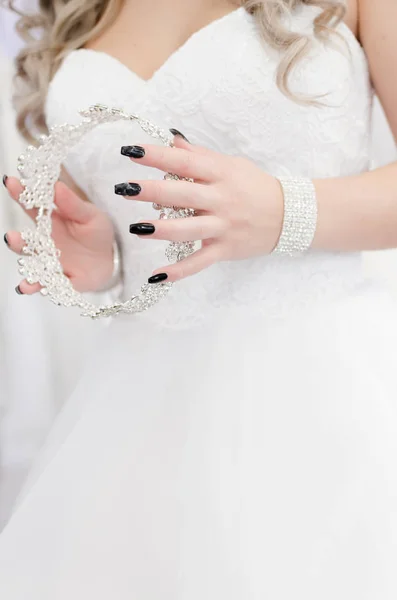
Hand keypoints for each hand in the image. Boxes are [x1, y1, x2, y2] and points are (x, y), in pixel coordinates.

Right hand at [3, 177, 114, 294]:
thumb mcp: (90, 216)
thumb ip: (73, 205)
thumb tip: (57, 186)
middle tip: (10, 237)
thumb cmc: (96, 232)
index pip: (33, 207)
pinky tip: (26, 287)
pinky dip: (35, 286)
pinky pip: (47, 284)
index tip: (10, 182)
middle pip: (27, 241)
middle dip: (18, 240)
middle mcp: (45, 243)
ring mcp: (51, 262)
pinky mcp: (61, 280)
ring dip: (25, 265)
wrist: (110, 258)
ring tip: (19, 263)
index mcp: (51, 222)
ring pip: (33, 263)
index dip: (21, 194)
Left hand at [118, 136, 283, 282]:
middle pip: (183, 195)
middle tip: (125, 188)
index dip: (157, 156)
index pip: (185, 163)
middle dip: (152, 191)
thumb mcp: (232, 165)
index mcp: (221, 174)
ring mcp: (223, 227)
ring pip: (189, 230)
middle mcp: (221, 200)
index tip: (130, 151)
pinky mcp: (225, 249)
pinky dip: (179, 271)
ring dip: (162, 229)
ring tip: (136, 228)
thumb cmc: (256, 187)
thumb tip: (171, 141)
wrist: (289, 215)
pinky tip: (157, 276)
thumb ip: (199, 157)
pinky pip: (200, 262)